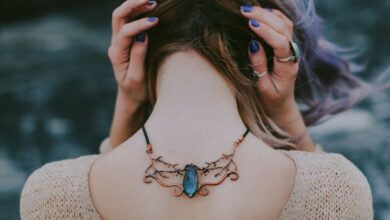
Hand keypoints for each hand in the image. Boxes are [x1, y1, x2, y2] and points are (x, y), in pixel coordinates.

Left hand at [108, 0, 158, 147]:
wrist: (130, 97)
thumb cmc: (136, 91)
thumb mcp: (137, 78)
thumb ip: (138, 57)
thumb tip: (142, 35)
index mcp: (117, 54)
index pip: (125, 32)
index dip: (140, 24)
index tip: (156, 21)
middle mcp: (115, 45)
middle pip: (118, 17)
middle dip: (132, 6)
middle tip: (151, 1)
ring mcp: (119, 42)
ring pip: (122, 17)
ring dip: (135, 6)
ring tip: (152, 2)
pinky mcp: (126, 42)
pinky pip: (129, 22)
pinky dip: (138, 12)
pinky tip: (150, 9)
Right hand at [240, 5, 314, 150]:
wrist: (282, 105)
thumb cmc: (270, 100)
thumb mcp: (262, 87)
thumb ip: (259, 66)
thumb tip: (253, 44)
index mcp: (288, 67)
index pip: (281, 43)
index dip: (266, 32)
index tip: (250, 24)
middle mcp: (293, 54)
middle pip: (283, 28)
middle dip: (264, 17)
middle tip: (244, 11)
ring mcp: (292, 48)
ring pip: (285, 24)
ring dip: (269, 14)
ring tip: (250, 10)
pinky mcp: (288, 45)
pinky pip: (284, 25)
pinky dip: (273, 16)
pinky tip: (260, 13)